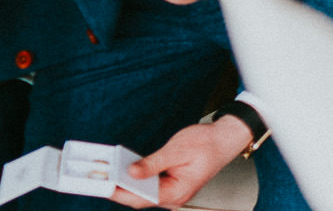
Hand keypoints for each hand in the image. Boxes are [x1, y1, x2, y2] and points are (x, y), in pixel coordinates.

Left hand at [114, 117, 249, 207]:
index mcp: (178, 192)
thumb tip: (132, 172)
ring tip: (110, 173)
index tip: (103, 185)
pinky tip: (127, 171)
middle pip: (140, 198)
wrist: (227, 138)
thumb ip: (153, 163)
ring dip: (127, 184)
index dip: (120, 192)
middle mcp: (175, 196)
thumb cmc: (208, 143)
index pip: (142, 198)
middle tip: (101, 177)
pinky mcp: (172, 185)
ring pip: (144, 193)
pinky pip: (150, 187)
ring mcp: (174, 192)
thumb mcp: (177, 149)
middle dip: (120, 188)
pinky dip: (137, 179)